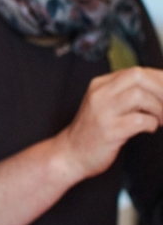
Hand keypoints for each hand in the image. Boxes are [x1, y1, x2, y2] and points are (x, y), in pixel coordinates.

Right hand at [54, 66, 162, 181]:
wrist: (70, 153)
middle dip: (162, 89)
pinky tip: (149, 128)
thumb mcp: (104, 104)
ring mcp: (102, 111)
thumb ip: (125, 93)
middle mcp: (99, 94)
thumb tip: (158, 89)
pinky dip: (151, 124)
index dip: (159, 79)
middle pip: (138, 76)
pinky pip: (139, 120)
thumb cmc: (92, 131)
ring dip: (159, 108)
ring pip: (139, 96)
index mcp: (100, 85)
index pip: (136, 71)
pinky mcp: (108, 131)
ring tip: (161, 119)